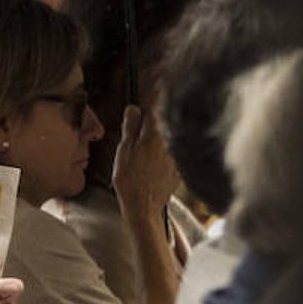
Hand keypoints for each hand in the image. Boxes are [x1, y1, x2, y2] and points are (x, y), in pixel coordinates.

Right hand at [112, 105, 179, 221]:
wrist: (143, 207)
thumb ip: (131, 126)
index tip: (150, 97)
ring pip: (167, 139)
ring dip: (158, 139)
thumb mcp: (124, 150)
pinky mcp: (178, 169)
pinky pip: (171, 155)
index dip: (151, 101)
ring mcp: (176, 156)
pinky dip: (163, 155)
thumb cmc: (130, 179)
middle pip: (162, 124)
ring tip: (143, 153)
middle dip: (151, 123)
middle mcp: (170, 142)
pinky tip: (151, 166)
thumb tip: (134, 108)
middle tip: (136, 134)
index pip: (155, 108)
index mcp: (155, 134)